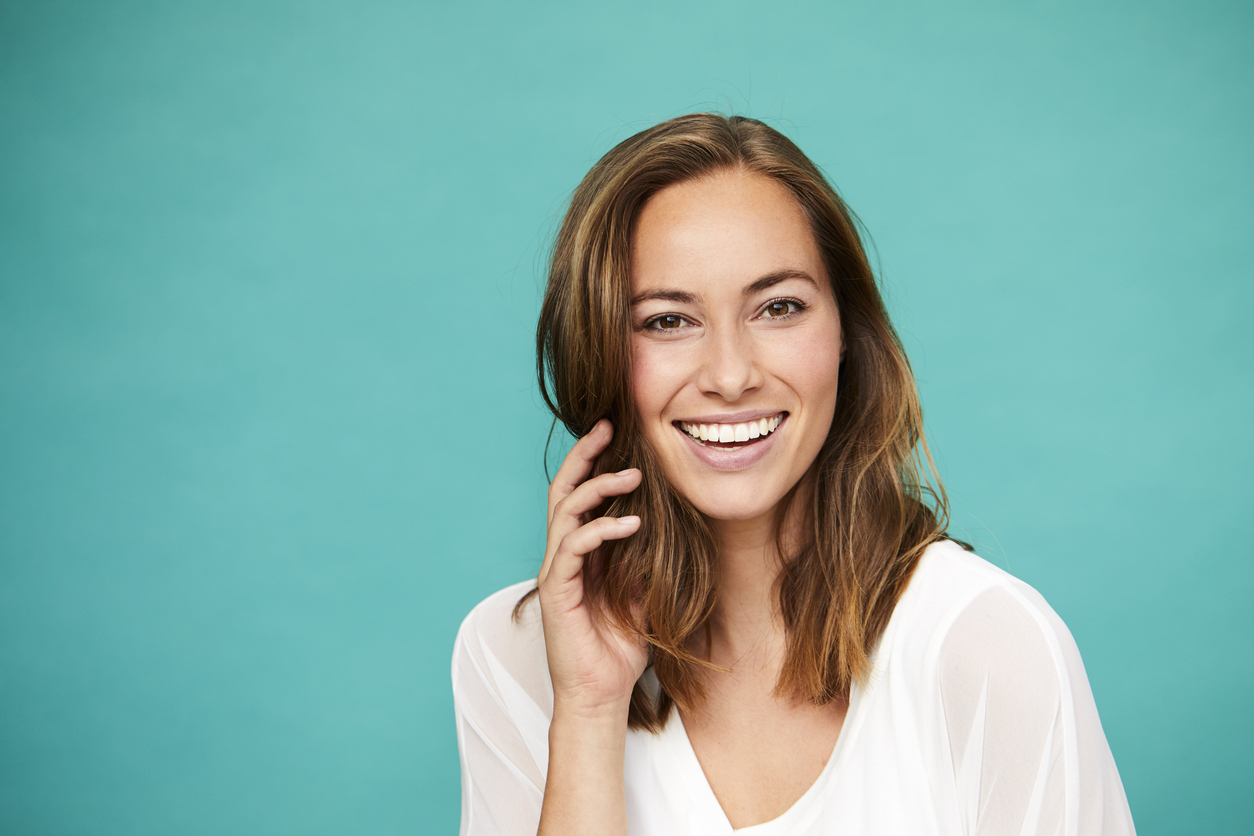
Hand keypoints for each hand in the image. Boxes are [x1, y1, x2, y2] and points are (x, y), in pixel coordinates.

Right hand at [538, 419, 646, 718]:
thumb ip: (644, 561)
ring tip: (631, 476)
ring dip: (597, 488)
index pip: (579, 496)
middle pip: (562, 491)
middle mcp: (563, 556)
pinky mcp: (556, 592)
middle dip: (583, 457)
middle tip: (606, 428)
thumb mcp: (642, 594)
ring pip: (564, 512)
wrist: (601, 694)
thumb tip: (665, 530)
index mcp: (579, 554)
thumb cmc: (618, 648)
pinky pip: (573, 548)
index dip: (592, 462)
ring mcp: (557, 572)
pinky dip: (600, 530)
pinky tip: (631, 525)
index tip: (614, 434)